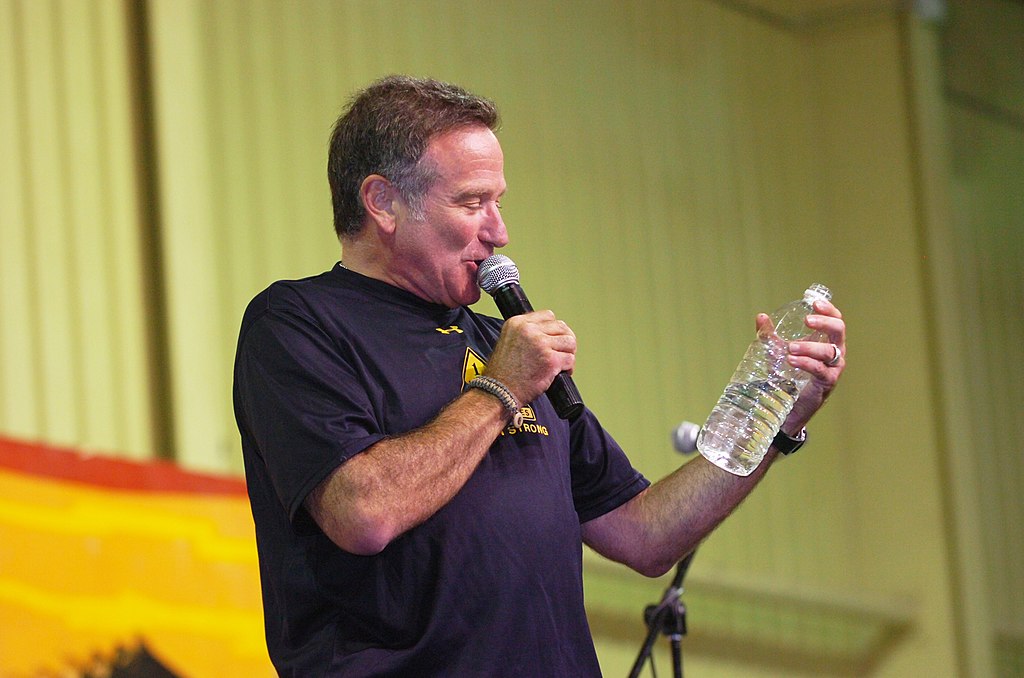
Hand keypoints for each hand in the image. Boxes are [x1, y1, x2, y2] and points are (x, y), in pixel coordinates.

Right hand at [484, 310, 576, 404]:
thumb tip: (546, 334)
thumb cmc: (502, 374)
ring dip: (568, 353)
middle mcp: (529, 330)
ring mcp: (541, 344)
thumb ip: (526, 334)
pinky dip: (569, 368)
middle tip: (561, 352)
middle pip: (562, 327)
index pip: (548, 316)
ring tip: (561, 363)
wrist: (498, 392)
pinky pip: (570, 359)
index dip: (554, 329)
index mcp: (517, 323)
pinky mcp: (550, 360)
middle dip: (564, 341)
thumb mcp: (507, 341)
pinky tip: (561, 373)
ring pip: (569, 342)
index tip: (554, 339)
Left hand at [755, 300, 845, 431]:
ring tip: (790, 347)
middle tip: (807, 321)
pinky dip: (806, 363)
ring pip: (828, 351)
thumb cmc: (790, 375)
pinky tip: (792, 360)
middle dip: (824, 323)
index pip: (835, 319)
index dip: (828, 310)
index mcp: (827, 340)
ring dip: (809, 346)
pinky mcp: (827, 382)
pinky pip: (820, 370)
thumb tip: (761, 316)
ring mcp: (834, 368)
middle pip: (838, 331)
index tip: (814, 303)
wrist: (791, 405)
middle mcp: (835, 352)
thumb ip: (769, 335)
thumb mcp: (778, 351)